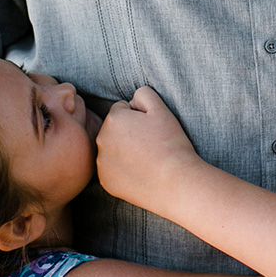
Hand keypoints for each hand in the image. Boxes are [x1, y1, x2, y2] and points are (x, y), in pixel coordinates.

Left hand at [96, 86, 199, 208]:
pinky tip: (140, 173)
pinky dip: (122, 170)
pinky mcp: (105, 181)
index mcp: (113, 119)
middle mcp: (101, 140)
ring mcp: (101, 163)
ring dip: (124, 151)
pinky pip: (112, 169)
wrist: (175, 183)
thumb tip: (131, 100)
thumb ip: (143, 93)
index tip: (151, 130)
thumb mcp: (161, 109)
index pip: (122, 109)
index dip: (140, 117)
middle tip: (149, 145)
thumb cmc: (170, 144)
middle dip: (128, 133)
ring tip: (146, 160)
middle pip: (114, 129)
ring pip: (112, 149)